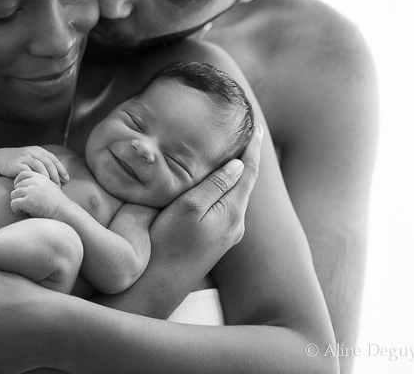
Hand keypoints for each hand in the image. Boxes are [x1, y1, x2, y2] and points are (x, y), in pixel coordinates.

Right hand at [0, 147, 68, 185]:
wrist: (0, 159)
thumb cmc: (20, 162)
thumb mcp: (32, 160)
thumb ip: (43, 165)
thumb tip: (59, 177)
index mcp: (39, 151)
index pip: (54, 159)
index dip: (61, 169)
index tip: (67, 179)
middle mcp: (33, 152)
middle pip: (48, 162)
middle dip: (55, 175)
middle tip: (59, 185)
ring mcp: (25, 157)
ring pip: (40, 166)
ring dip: (46, 176)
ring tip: (50, 186)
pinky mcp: (17, 163)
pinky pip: (28, 171)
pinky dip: (34, 178)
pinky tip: (37, 185)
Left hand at [10, 170, 72, 218]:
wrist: (63, 210)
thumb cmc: (56, 202)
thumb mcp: (49, 185)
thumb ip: (38, 182)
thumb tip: (25, 184)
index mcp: (39, 177)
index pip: (22, 174)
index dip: (18, 182)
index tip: (22, 191)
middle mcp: (34, 182)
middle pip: (16, 186)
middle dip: (20, 195)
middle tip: (28, 203)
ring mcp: (30, 191)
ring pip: (13, 195)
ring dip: (18, 202)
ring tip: (27, 208)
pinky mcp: (28, 201)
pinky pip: (13, 204)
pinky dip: (17, 210)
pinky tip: (25, 212)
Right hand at [150, 125, 262, 275]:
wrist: (157, 286)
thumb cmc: (167, 244)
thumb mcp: (188, 208)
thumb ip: (214, 185)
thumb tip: (238, 164)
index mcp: (232, 212)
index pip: (249, 172)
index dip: (253, 147)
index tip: (256, 127)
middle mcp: (235, 225)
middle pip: (245, 183)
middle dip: (247, 158)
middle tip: (246, 133)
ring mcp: (226, 236)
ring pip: (235, 196)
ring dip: (236, 174)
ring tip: (232, 153)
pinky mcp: (215, 243)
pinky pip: (226, 207)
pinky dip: (225, 189)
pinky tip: (215, 185)